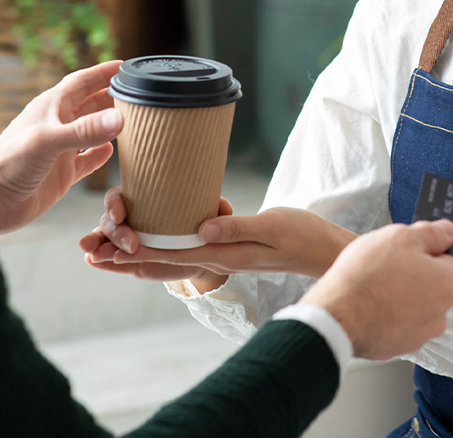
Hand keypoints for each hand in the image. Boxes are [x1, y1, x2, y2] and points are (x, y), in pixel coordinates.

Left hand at [0, 61, 122, 234]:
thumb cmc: (7, 165)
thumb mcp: (48, 141)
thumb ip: (85, 130)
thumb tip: (119, 118)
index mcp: (51, 108)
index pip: (82, 82)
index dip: (103, 73)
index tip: (126, 67)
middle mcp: (57, 125)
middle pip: (90, 103)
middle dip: (112, 96)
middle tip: (137, 93)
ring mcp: (60, 149)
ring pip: (91, 130)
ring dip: (110, 124)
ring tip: (132, 119)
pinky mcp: (63, 173)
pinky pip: (87, 160)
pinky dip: (101, 154)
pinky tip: (112, 152)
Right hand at [81, 195, 234, 286]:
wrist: (200, 254)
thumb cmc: (200, 227)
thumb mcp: (209, 218)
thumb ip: (216, 211)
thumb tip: (223, 205)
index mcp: (144, 202)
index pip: (121, 196)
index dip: (115, 202)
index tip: (121, 214)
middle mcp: (130, 219)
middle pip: (110, 219)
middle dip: (115, 231)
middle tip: (130, 245)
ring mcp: (125, 241)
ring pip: (104, 239)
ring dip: (96, 244)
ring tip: (91, 252)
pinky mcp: (128, 261)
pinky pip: (109, 260)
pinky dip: (100, 260)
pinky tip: (93, 261)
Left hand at [82, 188, 355, 286]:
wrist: (324, 250)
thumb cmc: (304, 236)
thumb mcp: (273, 227)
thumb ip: (238, 227)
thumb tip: (201, 229)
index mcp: (225, 253)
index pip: (171, 253)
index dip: (137, 250)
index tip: (106, 248)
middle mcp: (219, 257)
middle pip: (162, 262)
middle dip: (125, 259)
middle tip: (90, 254)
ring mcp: (224, 253)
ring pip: (171, 257)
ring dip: (138, 255)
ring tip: (108, 252)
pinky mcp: (230, 245)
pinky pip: (189, 248)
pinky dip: (165, 246)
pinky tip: (156, 236)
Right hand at [300, 220, 452, 360]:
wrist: (336, 315)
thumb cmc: (367, 275)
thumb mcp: (400, 236)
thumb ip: (430, 233)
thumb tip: (448, 231)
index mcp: (447, 284)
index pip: (446, 259)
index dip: (423, 251)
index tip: (404, 251)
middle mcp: (440, 314)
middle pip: (431, 284)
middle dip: (413, 275)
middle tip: (386, 267)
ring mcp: (419, 334)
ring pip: (414, 306)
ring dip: (400, 296)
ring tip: (374, 287)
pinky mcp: (398, 347)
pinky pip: (397, 324)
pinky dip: (387, 316)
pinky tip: (369, 306)